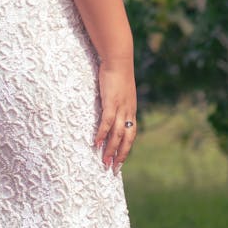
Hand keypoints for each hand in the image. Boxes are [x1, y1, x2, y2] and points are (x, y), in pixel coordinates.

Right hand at [94, 58, 137, 172]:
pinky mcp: (111, 101)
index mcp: (131, 109)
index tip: (120, 161)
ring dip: (110, 149)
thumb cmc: (118, 72)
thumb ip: (118, 101)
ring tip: (104, 161)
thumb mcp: (121, 90)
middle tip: (113, 169)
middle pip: (127, 138)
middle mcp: (128, 111)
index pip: (131, 134)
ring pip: (117, 134)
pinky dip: (102, 133)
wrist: (119, 58)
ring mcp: (120, 107)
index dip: (126, 148)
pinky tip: (96, 143)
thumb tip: (112, 108)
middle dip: (120, 155)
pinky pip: (107, 121)